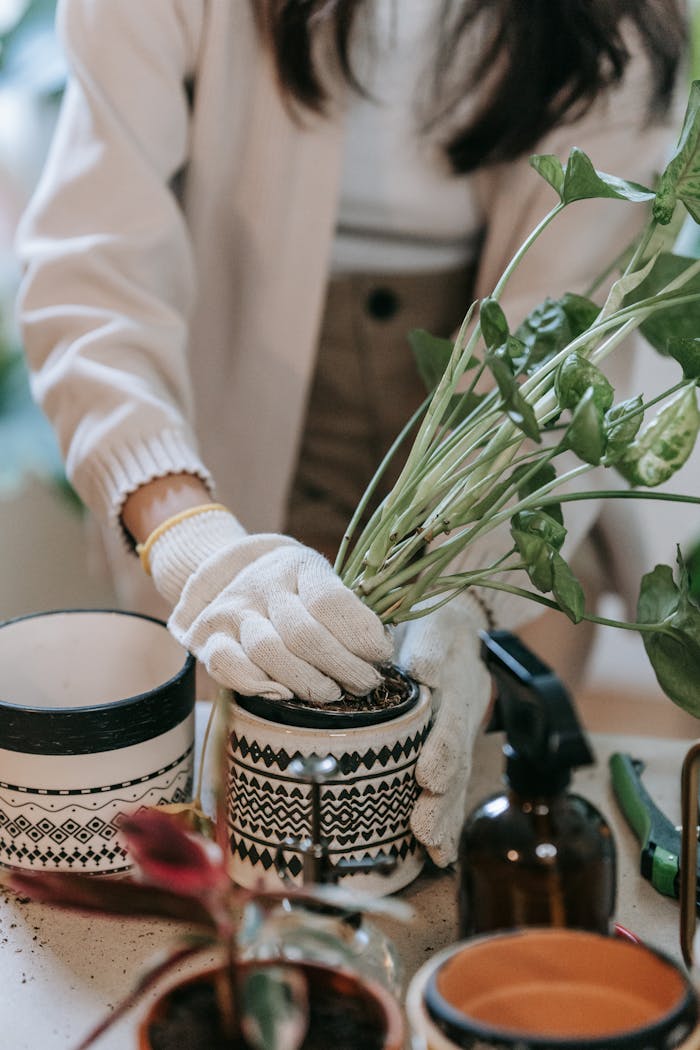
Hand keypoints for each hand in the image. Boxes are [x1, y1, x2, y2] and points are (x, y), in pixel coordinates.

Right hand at [147, 507, 391, 700]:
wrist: (228, 567)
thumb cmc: (293, 586)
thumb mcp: (320, 580)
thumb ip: (345, 608)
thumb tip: (379, 650)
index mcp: (299, 565)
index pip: (331, 601)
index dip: (362, 634)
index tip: (382, 654)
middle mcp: (263, 585)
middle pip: (304, 634)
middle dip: (343, 667)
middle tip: (366, 683)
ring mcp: (233, 610)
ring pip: (268, 651)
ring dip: (307, 681)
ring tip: (332, 693)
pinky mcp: (206, 635)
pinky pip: (226, 663)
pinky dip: (256, 684)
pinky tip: (282, 694)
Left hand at [396, 593, 492, 866]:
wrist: (461, 621)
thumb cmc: (433, 621)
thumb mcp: (432, 621)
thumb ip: (430, 645)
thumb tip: (423, 670)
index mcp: (455, 678)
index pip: (451, 716)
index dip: (442, 748)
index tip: (428, 776)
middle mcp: (463, 710)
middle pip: (456, 757)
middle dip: (441, 795)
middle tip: (424, 824)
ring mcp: (463, 731)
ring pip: (458, 779)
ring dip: (445, 815)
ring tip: (431, 845)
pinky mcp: (458, 748)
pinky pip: (456, 788)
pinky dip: (449, 823)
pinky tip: (439, 855)